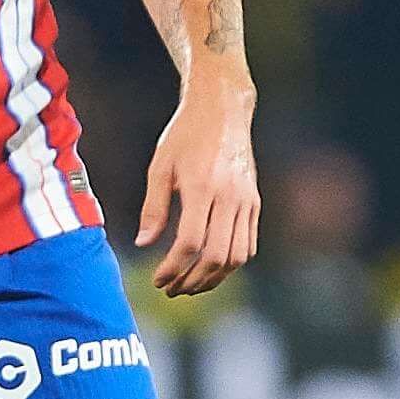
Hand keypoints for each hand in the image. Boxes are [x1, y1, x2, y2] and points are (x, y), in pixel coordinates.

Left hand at [135, 83, 257, 295]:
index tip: (158, 278)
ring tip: (190, 284)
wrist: (223, 109)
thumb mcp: (160, 166)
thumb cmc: (185, 135)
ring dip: (213, 278)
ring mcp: (247, 200)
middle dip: (192, 280)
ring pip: (237, 256)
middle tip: (172, 289)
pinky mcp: (255, 202)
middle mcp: (230, 196)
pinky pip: (248, 244)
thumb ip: (153, 207)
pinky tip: (210, 267)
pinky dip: (231, 263)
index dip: (173, 267)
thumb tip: (144, 243)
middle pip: (216, 255)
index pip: (191, 241)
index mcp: (203, 186)